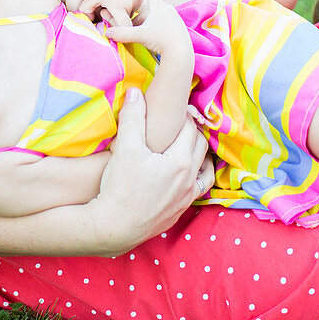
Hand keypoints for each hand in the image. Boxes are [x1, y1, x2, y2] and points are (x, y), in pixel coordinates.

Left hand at [79, 0, 143, 26]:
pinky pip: (135, 7)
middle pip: (126, 22)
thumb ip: (86, 10)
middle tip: (105, 10)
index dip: (115, 28)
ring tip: (112, 1)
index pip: (123, 28)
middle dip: (115, 20)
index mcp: (118, 6)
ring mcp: (139, 0)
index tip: (105, 18)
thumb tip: (89, 20)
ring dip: (122, 12)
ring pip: (130, 14)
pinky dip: (127, 5)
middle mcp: (131, 4)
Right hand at [93, 88, 213, 248]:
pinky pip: (199, 188)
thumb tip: (135, 92)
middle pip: (200, 145)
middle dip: (193, 131)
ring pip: (205, 169)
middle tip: (180, 123)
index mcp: (180, 161)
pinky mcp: (179, 211)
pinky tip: (187, 174)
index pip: (190, 128)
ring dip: (199, 154)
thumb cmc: (119, 187)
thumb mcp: (125, 147)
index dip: (183, 115)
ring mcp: (186, 197)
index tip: (174, 109)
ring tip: (188, 145)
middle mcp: (189, 179)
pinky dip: (197, 176)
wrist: (113, 227)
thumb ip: (132, 117)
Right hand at [105, 0, 189, 57]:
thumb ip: (123, 33)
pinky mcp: (176, 27)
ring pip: (154, 17)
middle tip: (131, 21)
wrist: (182, 54)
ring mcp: (173, 18)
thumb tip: (107, 32)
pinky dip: (153, 28)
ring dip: (145, 23)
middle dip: (138, 15)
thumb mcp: (141, 36)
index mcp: (159, 6)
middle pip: (148, 8)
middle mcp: (167, 9)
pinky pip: (162, 23)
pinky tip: (151, 38)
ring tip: (140, 34)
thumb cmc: (163, 41)